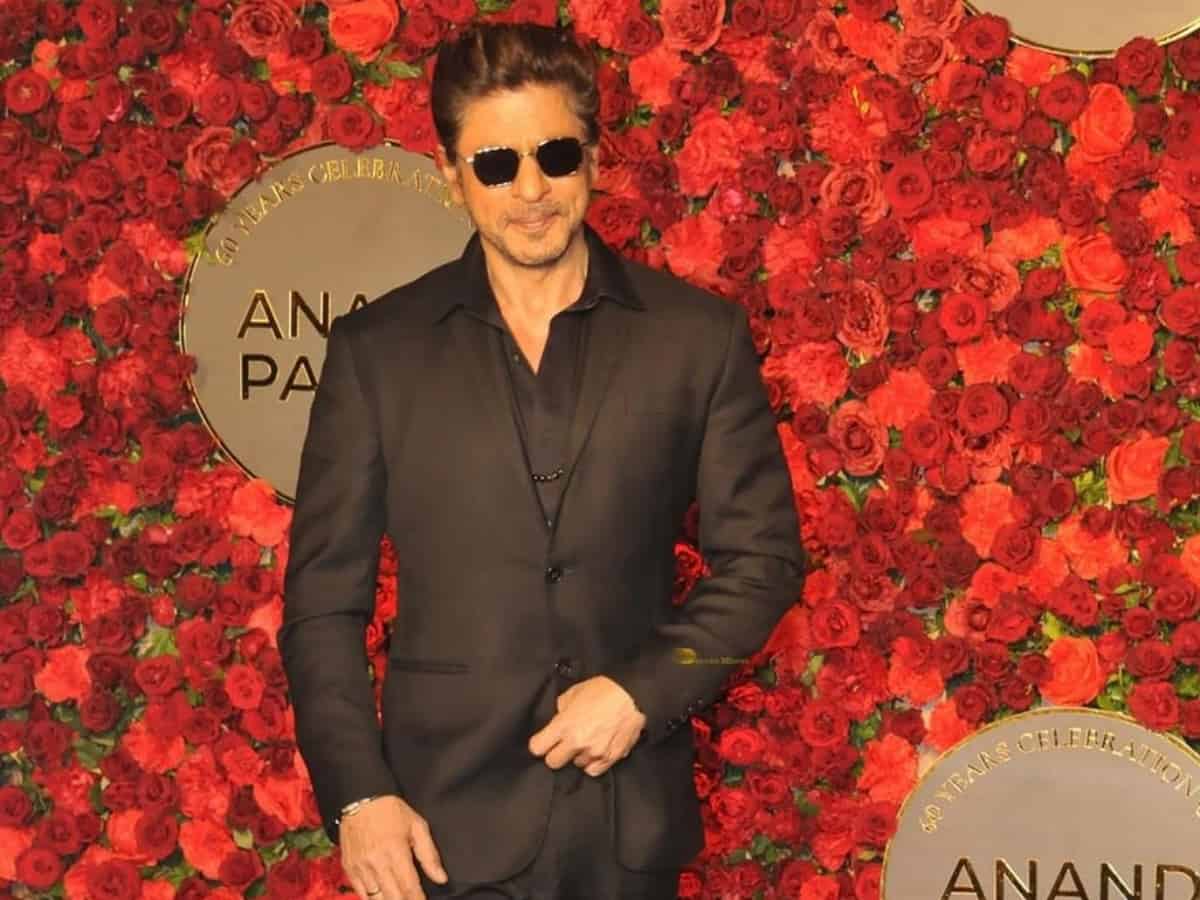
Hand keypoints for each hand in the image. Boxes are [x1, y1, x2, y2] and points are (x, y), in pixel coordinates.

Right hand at [339, 794, 448, 899]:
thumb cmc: (391, 811)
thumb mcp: (417, 826)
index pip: (409, 887)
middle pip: (393, 897)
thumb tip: (441, 878)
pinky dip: (372, 899)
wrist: (360, 800)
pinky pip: (361, 893)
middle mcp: (377, 863)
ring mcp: (361, 867)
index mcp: (396, 851)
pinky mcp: (349, 868)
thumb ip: (429, 854)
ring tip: (400, 898)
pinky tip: (383, 896)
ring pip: (376, 899)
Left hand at [528, 675, 646, 776]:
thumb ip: (562, 708)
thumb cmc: (605, 690)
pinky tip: (597, 749)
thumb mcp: (575, 691)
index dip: (539, 743)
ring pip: (576, 765)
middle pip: (553, 762)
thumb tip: (560, 717)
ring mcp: (594, 753)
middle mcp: (577, 742)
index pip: (537, 748)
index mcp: (564, 725)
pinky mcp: (610, 758)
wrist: (633, 695)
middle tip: (563, 743)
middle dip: (556, 752)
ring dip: (578, 755)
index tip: (543, 741)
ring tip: (587, 740)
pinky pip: (593, 770)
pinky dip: (593, 762)